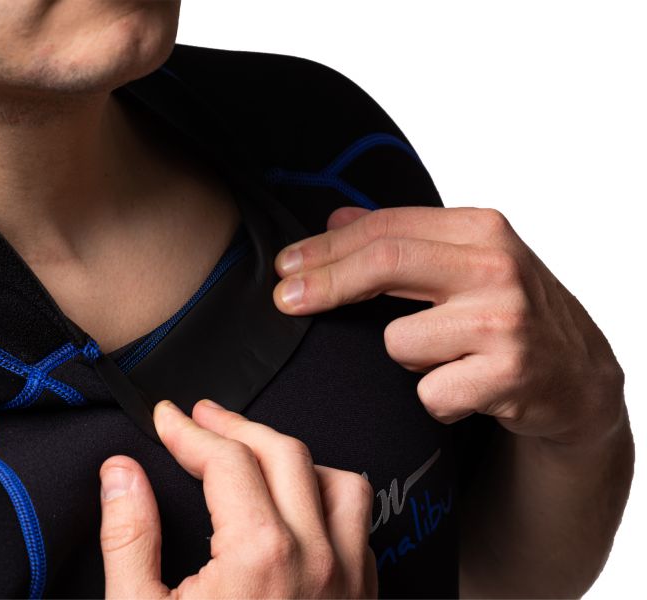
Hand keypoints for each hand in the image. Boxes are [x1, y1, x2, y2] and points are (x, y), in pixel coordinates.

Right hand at [98, 398, 377, 598]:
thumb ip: (129, 539)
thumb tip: (120, 473)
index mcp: (260, 555)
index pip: (225, 459)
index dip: (187, 430)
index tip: (167, 418)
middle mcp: (317, 557)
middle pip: (283, 452)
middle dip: (236, 426)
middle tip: (202, 418)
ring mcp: (350, 578)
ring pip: (338, 479)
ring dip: (293, 457)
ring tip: (254, 454)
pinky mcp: (365, 597)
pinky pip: (359, 523)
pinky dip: (328, 496)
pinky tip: (297, 504)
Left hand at [272, 206, 625, 445]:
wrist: (577, 376)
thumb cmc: (509, 312)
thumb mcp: (466, 261)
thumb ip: (404, 237)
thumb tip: (333, 218)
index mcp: (482, 228)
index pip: (386, 228)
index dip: (326, 248)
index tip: (286, 266)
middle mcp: (497, 267)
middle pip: (383, 264)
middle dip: (322, 283)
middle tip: (285, 299)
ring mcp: (505, 321)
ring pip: (398, 342)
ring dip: (407, 358)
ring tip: (445, 357)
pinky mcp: (508, 375)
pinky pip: (427, 393)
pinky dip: (435, 398)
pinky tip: (465, 389)